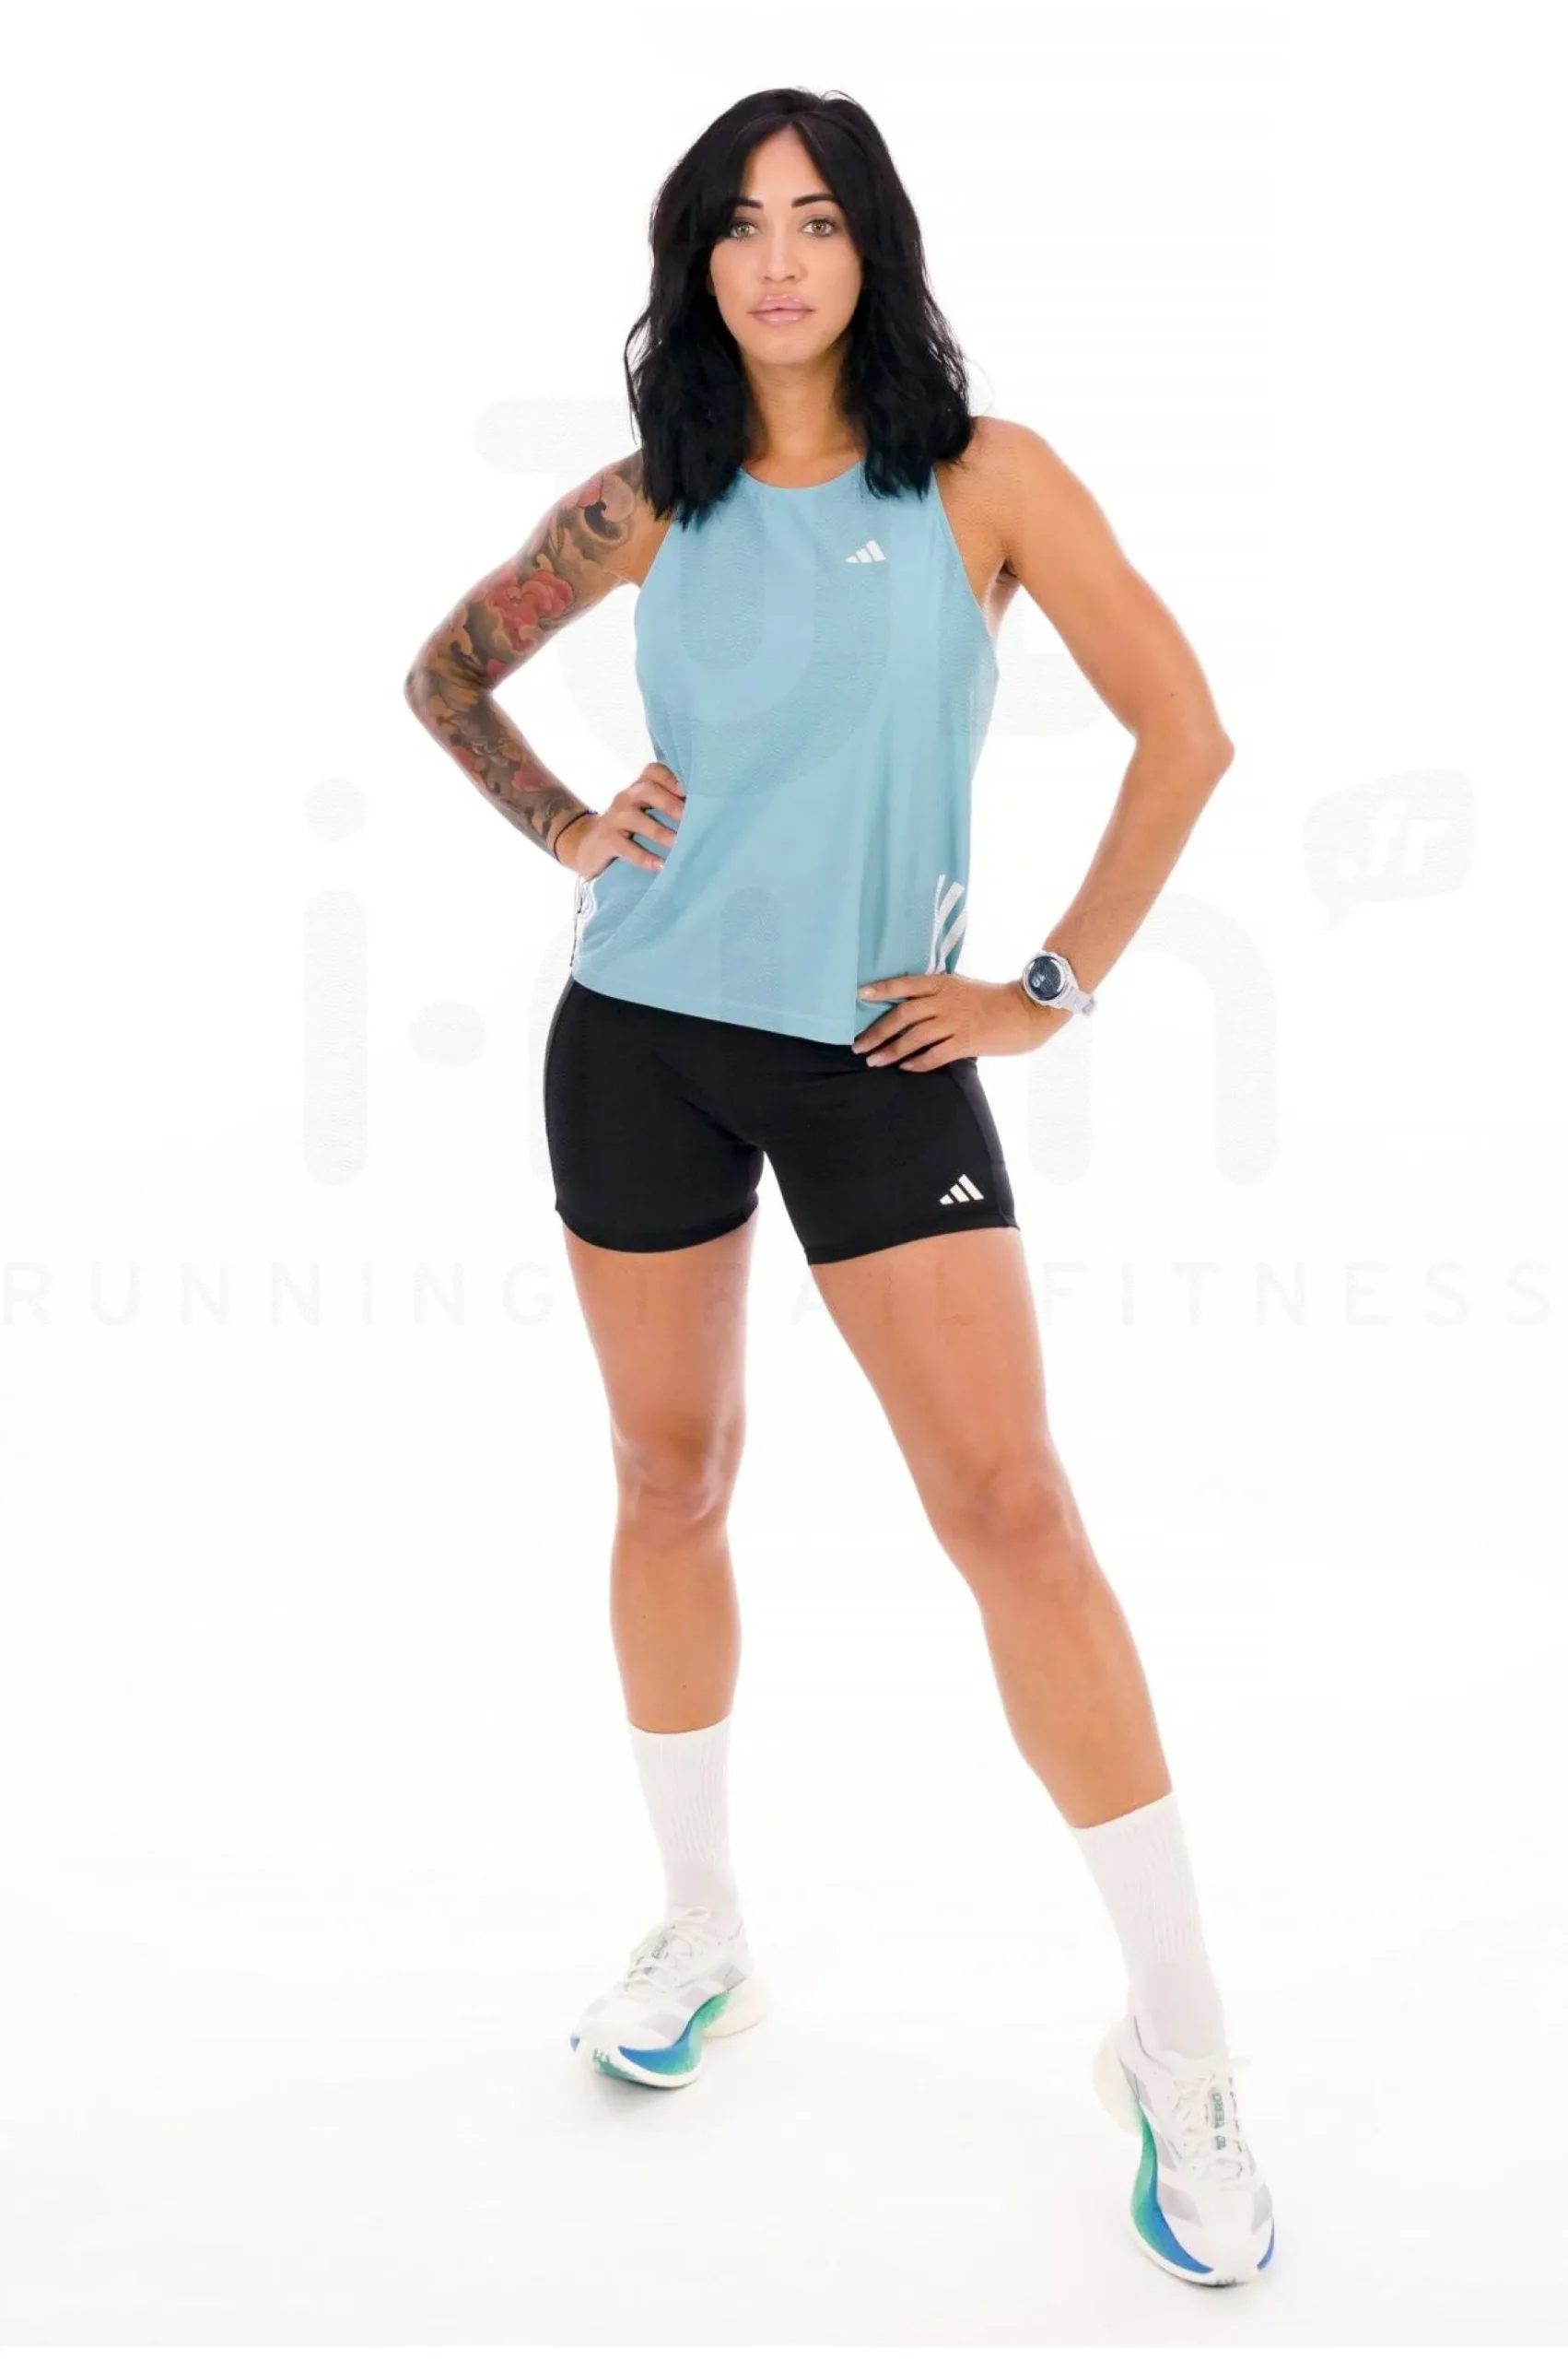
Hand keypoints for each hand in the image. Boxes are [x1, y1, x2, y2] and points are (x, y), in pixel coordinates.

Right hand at [558, 762, 684, 877]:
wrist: (590, 846)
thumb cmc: (629, 829)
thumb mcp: (645, 812)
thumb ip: (668, 806)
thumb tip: (707, 814)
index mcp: (639, 787)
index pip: (655, 771)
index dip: (672, 778)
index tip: (690, 791)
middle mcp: (626, 797)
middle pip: (647, 790)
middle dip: (671, 804)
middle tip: (692, 820)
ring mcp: (614, 817)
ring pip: (637, 819)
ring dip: (661, 832)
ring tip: (680, 845)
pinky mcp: (606, 840)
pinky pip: (625, 847)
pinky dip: (644, 857)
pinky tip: (661, 866)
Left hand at [852, 972, 1070, 1068]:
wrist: (1028, 1010)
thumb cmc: (994, 999)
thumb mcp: (963, 986)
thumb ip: (939, 993)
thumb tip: (912, 1006)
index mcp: (944, 983)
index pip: (905, 984)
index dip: (882, 989)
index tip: (860, 995)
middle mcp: (946, 1000)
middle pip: (902, 1015)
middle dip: (877, 1032)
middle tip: (859, 1046)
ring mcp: (956, 1021)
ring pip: (914, 1038)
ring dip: (891, 1051)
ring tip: (874, 1062)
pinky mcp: (967, 1041)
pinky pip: (934, 1055)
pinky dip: (917, 1063)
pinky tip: (905, 1068)